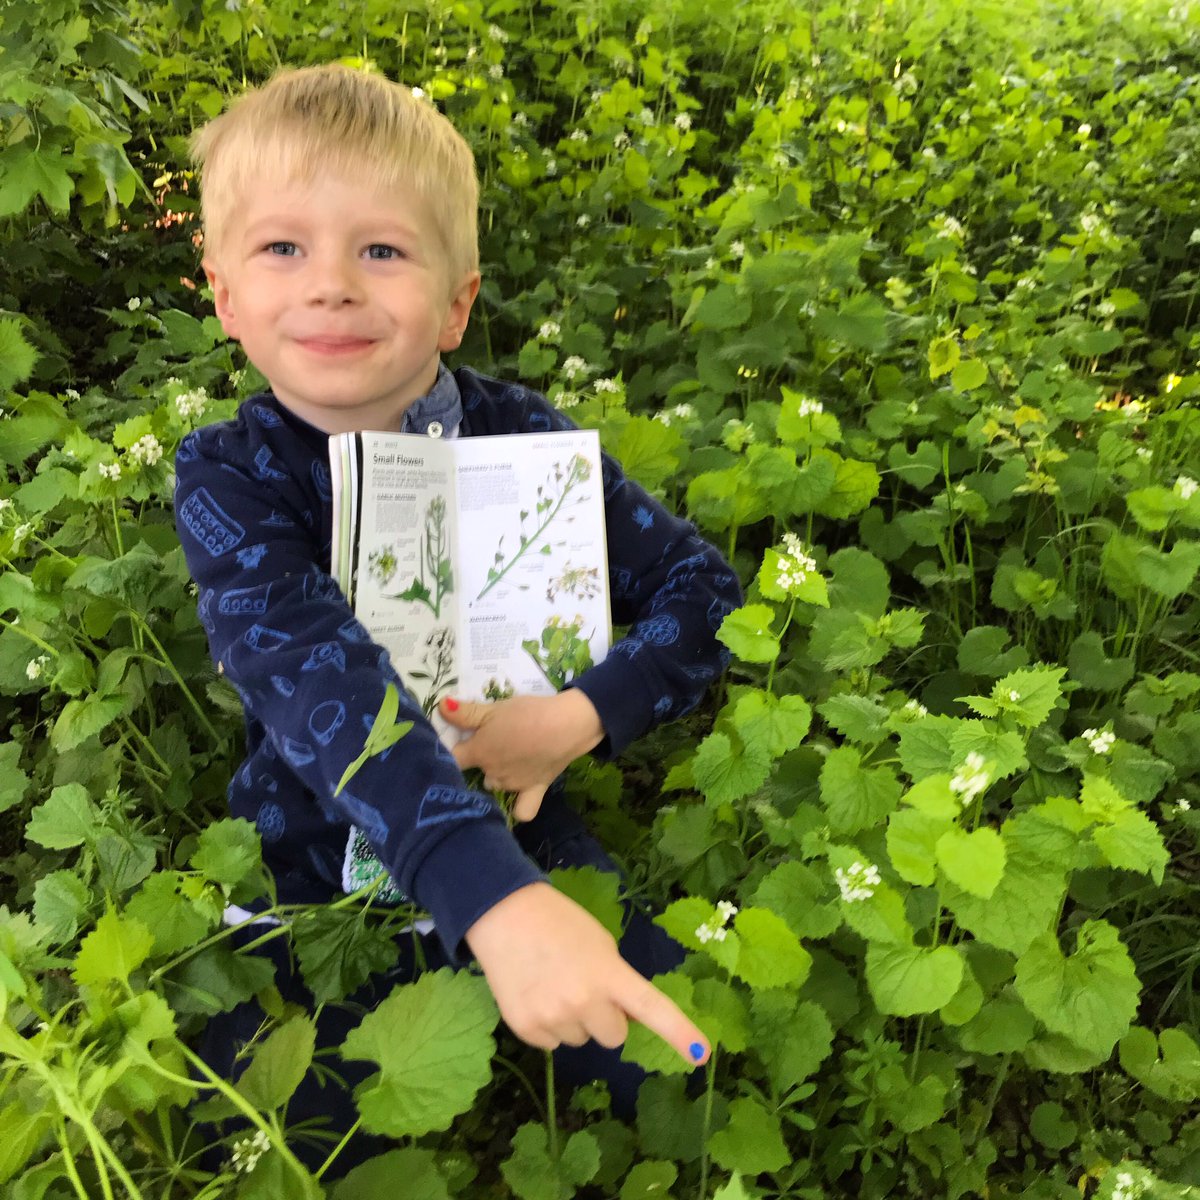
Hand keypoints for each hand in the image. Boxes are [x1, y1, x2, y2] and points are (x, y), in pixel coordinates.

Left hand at [441, 691, 603, 822]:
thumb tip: (441, 707)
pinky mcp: (535, 791)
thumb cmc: (527, 713)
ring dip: (497, 776)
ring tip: (509, 758)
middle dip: (480, 760)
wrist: (566, 725)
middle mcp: (492, 774)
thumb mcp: (494, 708)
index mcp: (479, 753)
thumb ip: (466, 712)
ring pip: (496, 785)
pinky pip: (523, 810)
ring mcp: (513, 786)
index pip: (453, 759)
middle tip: (493, 741)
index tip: (455, 742)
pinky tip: (519, 794)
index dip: (449, 751)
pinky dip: (519, 806)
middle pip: (476, 772)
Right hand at [465, 882, 709, 1063]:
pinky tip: (535, 993)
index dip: (680, 1034)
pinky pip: (551, 1043)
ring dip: (575, 1020)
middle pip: (614, 1036)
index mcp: (609, 973)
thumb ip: (616, 980)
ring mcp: (553, 1018)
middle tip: (584, 987)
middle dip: (606, 1017)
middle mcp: (584, 1001)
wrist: (503, 914)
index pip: (652, 1008)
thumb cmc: (560, 923)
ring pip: (580, 1040)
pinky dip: (547, 1025)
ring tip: (553, 983)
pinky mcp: (525, 1029)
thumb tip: (622, 1015)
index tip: (703, 1057)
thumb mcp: (600, 943)